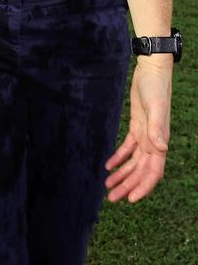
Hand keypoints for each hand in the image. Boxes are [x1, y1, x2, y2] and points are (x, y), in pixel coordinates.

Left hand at [105, 59, 171, 201]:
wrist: (151, 71)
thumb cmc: (155, 87)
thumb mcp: (155, 107)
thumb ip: (157, 128)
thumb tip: (161, 148)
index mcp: (160, 142)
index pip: (153, 172)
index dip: (143, 187)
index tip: (131, 200)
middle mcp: (154, 142)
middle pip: (140, 171)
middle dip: (128, 186)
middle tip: (112, 199)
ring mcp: (145, 135)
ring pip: (133, 162)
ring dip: (122, 175)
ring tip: (108, 187)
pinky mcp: (137, 127)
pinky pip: (127, 148)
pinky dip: (118, 158)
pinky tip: (108, 166)